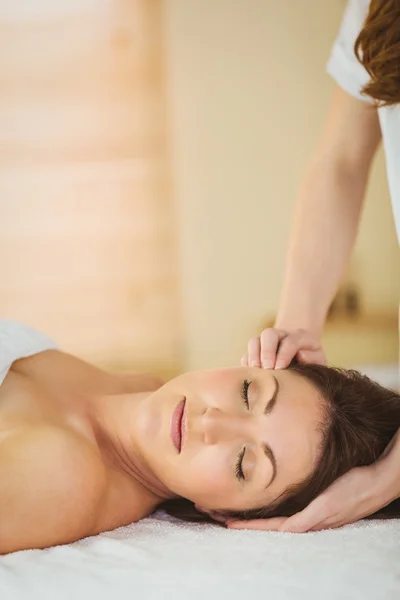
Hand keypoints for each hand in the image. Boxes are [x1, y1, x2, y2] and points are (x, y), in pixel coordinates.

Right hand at [227, 432, 399, 532]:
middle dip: (238, 519)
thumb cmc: (351, 466)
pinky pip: (282, 526)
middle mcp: (306, 517)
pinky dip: (259, 525)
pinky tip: (239, 523)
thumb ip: (300, 454)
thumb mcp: (318, 460)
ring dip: (243, 524)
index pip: (270, 512)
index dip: (246, 510)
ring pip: (269, 527)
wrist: (377, 475)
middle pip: (264, 523)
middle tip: (212, 512)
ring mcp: (310, 519)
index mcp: (306, 506)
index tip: (224, 504)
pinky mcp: (314, 516)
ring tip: (219, 517)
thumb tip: (282, 437)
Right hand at [241, 328, 326, 369]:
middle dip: (266, 352)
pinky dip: (247, 363)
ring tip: (257, 371)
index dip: (283, 354)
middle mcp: (281, 335)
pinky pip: (247, 353)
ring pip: (254, 341)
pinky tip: (252, 374)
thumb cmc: (312, 363)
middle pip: (268, 334)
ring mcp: (267, 342)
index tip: (280, 368)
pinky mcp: (256, 352)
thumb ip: (313, 358)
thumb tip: (301, 355)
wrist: (303, 357)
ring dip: (253, 356)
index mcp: (299, 337)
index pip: (289, 341)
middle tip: (267, 368)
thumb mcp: (319, 361)